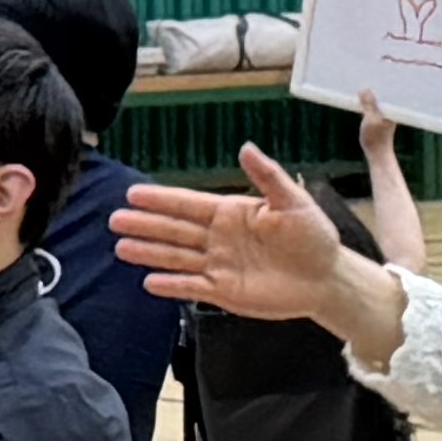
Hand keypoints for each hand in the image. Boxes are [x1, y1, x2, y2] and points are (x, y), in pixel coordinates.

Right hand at [109, 145, 394, 353]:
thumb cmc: (314, 236)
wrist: (327, 278)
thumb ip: (268, 177)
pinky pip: (192, 288)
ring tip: (121, 247)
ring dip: (149, 253)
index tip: (133, 194)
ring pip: (177, 258)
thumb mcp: (294, 202)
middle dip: (145, 225)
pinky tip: (150, 281)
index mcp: (231, 213)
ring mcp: (219, 266)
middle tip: (114, 220)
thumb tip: (246, 148)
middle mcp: (219, 238)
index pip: (188, 205)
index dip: (161, 200)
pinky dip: (171, 286)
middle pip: (175, 231)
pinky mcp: (225, 292)